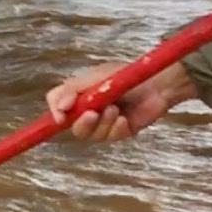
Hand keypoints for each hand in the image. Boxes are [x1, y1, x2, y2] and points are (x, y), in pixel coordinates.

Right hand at [45, 62, 198, 141]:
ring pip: (93, 135)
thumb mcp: (95, 76)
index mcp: (79, 97)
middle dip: (84, 123)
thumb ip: (73, 89)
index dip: (55, 114)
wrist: (156, 83)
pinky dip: (117, 128)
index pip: (57, 107)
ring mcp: (104, 124)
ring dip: (104, 123)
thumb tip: (58, 107)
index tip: (62, 116)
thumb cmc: (126, 75)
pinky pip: (111, 137)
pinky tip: (126, 119)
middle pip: (75, 128)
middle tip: (94, 113)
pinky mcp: (119, 131)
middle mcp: (88, 112)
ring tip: (116, 109)